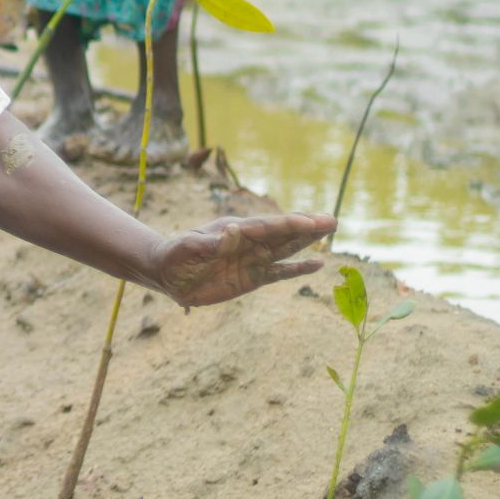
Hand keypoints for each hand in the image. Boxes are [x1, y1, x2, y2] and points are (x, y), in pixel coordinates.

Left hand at [147, 212, 334, 307]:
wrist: (167, 274)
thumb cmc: (175, 255)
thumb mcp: (189, 247)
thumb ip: (211, 243)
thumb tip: (233, 232)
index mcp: (234, 230)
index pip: (267, 226)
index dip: (289, 224)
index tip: (312, 222)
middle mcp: (248, 242)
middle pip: (282, 233)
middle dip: (307, 228)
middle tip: (332, 221)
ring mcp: (252, 259)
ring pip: (286, 249)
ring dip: (307, 241)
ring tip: (330, 231)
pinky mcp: (252, 278)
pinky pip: (279, 272)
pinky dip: (298, 269)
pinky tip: (317, 264)